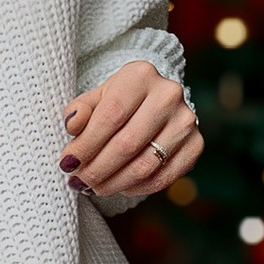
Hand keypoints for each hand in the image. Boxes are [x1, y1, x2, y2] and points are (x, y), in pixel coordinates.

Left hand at [63, 57, 203, 207]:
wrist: (154, 101)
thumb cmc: (119, 101)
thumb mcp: (96, 98)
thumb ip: (80, 110)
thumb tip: (72, 127)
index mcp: (141, 75)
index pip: (110, 116)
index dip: (86, 144)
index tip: (67, 163)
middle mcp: (169, 95)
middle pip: (127, 144)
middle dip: (97, 168)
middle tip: (78, 181)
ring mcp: (186, 121)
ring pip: (145, 165)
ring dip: (113, 183)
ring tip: (93, 187)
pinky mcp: (196, 145)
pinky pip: (163, 178)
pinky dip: (136, 188)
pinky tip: (119, 187)